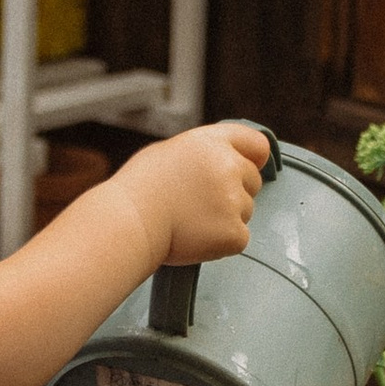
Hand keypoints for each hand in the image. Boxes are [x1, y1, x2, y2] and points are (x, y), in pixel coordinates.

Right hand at [122, 120, 269, 266]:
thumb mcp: (167, 152)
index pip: (256, 143)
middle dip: (234, 192)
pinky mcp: (234, 233)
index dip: (255, 157)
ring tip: (190, 220)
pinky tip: (196, 237)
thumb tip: (214, 162)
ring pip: (245, 211)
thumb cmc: (138, 189)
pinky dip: (222, 242)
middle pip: (253, 181)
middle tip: (201, 203)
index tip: (254, 166)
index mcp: (212, 143)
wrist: (129, 222)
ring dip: (226, 218)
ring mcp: (234, 201)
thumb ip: (200, 155)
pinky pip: (239, 238)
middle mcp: (229, 167)